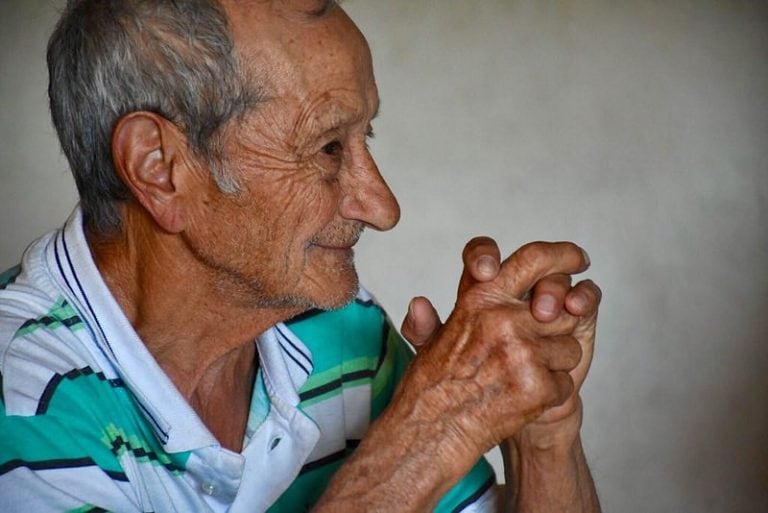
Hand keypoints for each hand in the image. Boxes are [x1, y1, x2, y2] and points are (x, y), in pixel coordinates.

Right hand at [393, 238, 593, 463]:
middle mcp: (503, 319)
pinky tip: (521, 399)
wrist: (433, 431)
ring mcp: (522, 353)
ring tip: (519, 377)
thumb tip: (420, 304)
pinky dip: (548, 394)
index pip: (534, 259)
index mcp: (481, 299)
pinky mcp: (536, 385)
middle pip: (561, 310)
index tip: (579, 259)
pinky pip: (564, 383)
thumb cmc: (433, 385)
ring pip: (569, 349)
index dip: (562, 255)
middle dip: (556, 329)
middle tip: (536, 346)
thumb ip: (439, 315)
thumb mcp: (435, 339)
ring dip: (553, 365)